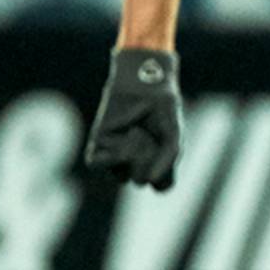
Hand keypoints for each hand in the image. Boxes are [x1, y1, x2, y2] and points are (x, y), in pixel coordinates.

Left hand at [85, 47, 182, 188]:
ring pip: (119, 176)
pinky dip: (110, 155)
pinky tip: (123, 137)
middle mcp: (135, 162)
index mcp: (156, 162)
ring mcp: (116, 154)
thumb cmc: (163, 109)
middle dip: (148, 160)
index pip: (161, 186)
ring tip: (137, 134)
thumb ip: (168, 160)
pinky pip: (95, 163)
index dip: (164, 175)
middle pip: (140, 180)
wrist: (145, 83)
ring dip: (130, 157)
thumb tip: (149, 181)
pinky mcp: (97, 143)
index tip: (168, 152)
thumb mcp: (174, 135)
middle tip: (150, 137)